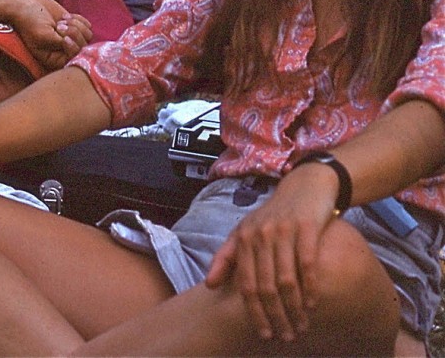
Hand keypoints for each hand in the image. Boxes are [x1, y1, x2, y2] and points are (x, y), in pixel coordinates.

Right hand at [11, 0, 91, 69]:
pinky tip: (65, 16)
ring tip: (60, 21)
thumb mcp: (43, 36)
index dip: (72, 46)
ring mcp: (71, 39)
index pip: (74, 59)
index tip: (61, 34)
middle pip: (83, 47)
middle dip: (73, 33)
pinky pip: (88, 26)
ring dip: (75, 25)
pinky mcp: (75, 27)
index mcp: (55, 60)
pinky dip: (78, 19)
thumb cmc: (30, 22)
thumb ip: (61, 44)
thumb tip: (80, 47)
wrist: (26, 5)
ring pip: (87, 36)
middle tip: (58, 25)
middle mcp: (64, 52)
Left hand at [206, 168, 337, 342]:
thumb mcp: (246, 230)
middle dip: (275, 315)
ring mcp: (284, 230)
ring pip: (286, 279)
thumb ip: (227, 256)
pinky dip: (310, 287)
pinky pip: (308, 263)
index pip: (245, 283)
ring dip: (294, 308)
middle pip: (265, 286)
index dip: (253, 312)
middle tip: (285, 335)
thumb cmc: (273, 214)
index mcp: (243, 237)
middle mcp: (261, 234)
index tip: (263, 332)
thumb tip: (208, 285)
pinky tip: (313, 304)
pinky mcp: (307, 227)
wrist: (305, 186)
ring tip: (300, 326)